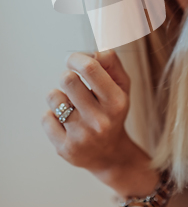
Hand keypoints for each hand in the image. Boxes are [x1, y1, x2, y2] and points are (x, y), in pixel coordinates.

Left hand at [42, 50, 158, 196]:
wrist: (110, 154)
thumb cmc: (113, 112)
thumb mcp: (122, 86)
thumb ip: (112, 63)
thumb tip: (96, 52)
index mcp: (116, 102)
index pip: (90, 68)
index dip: (76, 58)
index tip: (73, 60)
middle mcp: (100, 120)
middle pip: (68, 79)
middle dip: (67, 76)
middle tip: (72, 83)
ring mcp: (82, 136)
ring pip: (54, 97)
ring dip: (59, 96)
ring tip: (70, 104)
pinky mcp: (65, 148)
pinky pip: (46, 118)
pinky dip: (52, 116)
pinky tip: (65, 121)